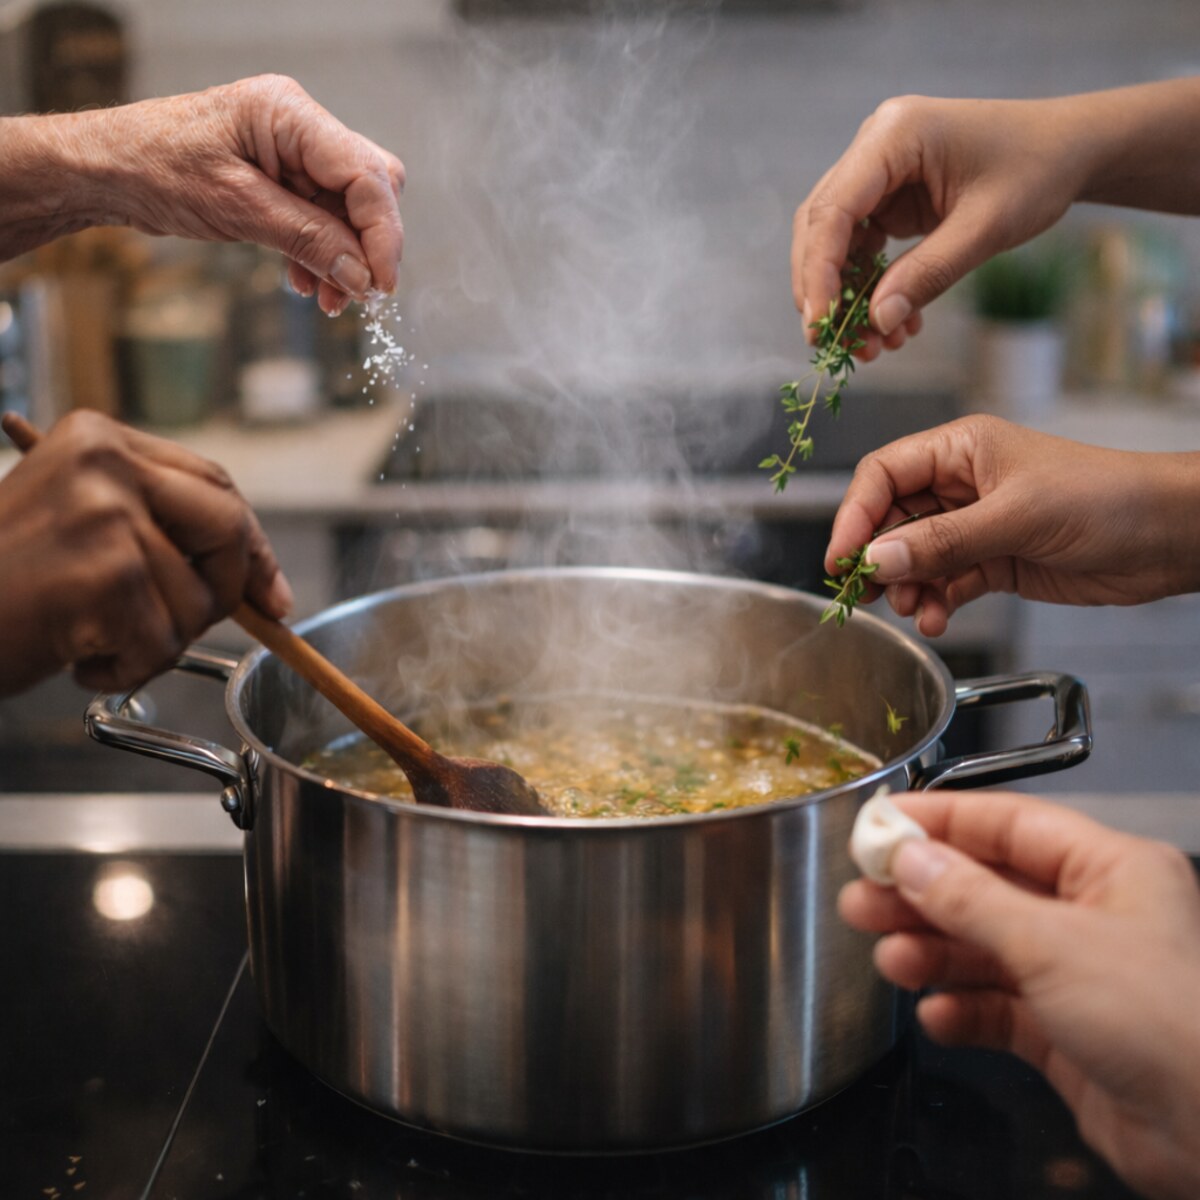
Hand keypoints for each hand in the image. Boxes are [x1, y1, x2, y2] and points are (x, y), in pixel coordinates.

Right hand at [0, 410, 290, 695]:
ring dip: (153, 641)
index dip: (251, 543)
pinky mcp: (105, 575)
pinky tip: (74, 655)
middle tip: (187, 624)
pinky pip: (161, 646)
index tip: (272, 594)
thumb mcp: (78, 529)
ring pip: (196, 602)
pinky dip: (124, 670)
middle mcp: (106, 464)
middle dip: (227, 589)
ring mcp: (107, 516)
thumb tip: (260, 585)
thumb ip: (157, 533)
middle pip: (228, 527)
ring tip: (88, 633)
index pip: (216, 485)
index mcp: (100, 441)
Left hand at [1, 75, 404, 315]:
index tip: (382, 286)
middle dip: (368, 245)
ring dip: (345, 258)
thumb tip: (361, 276)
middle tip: (359, 295)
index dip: (383, 234)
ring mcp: (292, 150)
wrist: (105, 170)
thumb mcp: (236, 208)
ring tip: (330, 300)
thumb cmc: (154, 169)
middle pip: (369, 186)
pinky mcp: (281, 176)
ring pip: (348, 210)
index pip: (366, 174)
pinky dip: (321, 253)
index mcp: (289, 114)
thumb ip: (307, 238)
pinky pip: (322, 217)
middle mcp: (299, 126)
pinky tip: (307, 282)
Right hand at [791, 93, 1081, 356]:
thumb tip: (877, 321)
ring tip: (873, 345)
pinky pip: (862, 247)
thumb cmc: (1037, 171)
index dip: (818, 272)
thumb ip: (928, 274)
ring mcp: (879, 171)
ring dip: (847, 296)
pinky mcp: (890, 195)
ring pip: (835, 241)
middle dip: (825, 290)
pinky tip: (893, 322)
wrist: (1070, 150)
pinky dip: (871, 288)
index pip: (832, 210)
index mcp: (895, 134)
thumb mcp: (986, 227)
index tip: (820, 326)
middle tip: (834, 345)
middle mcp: (875, 146)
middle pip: (820, 225)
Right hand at [826, 414, 1199, 636]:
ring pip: (916, 557)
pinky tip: (937, 619)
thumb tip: (878, 559)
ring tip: (914, 610)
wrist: (1169, 536)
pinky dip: (936, 603)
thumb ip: (942, 542)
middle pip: (893, 520)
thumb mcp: (1015, 517)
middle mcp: (961, 485)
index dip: (855, 515)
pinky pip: (946, 582)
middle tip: (868, 593)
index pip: (884, 476)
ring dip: (908, 587)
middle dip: (879, 558)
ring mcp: (977, 525)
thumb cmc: (1104, 498)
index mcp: (960, 450)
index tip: (842, 558)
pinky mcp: (994, 561)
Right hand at [839, 790, 1199, 1199]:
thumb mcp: (1052, 945)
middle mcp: (1095, 915)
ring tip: (889, 960)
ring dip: (934, 954)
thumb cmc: (1165, 1022)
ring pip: (987, 949)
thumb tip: (911, 859)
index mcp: (1110, 869)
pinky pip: (999, 1009)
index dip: (940, 822)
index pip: (1009, 824)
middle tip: (861, 898)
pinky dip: (963, 1010)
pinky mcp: (1069, 1033)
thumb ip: (970, 899)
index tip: (881, 824)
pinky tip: (937, 1015)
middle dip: (921, 895)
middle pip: (987, 888)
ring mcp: (1081, 975)